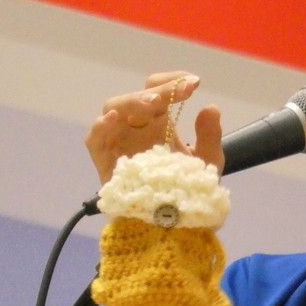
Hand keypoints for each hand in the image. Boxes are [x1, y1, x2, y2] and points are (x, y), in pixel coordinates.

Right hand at [85, 70, 223, 184]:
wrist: (173, 224)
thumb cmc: (187, 189)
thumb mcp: (206, 163)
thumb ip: (210, 137)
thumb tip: (211, 107)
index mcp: (160, 121)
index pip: (159, 89)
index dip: (174, 81)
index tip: (194, 83)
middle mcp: (137, 126)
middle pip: (138, 97)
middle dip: (158, 91)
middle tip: (177, 92)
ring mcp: (118, 141)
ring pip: (114, 108)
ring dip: (132, 102)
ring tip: (153, 104)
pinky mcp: (104, 160)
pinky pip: (94, 139)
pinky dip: (100, 127)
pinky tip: (113, 119)